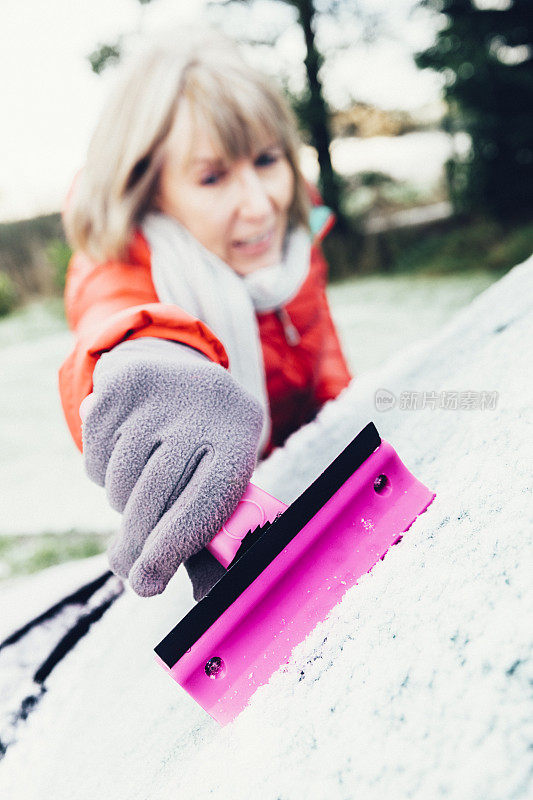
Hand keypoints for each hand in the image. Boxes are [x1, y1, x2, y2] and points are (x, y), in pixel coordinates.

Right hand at [81, 339, 262, 596]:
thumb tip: (202, 598)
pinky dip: (101, 474)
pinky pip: (94, 458)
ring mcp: (162, 390)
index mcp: (240, 437)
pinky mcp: (122, 384)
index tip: (147, 585)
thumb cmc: (205, 451)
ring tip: (141, 490)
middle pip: (155, 496)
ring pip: (120, 480)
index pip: (203, 504)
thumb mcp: (220, 484)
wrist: (181, 376)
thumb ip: (210, 541)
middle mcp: (205, 407)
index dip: (171, 551)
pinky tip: (124, 457)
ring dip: (122, 503)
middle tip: (131, 566)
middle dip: (139, 541)